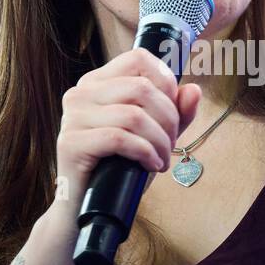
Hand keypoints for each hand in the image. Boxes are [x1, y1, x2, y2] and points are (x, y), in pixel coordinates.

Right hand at [52, 47, 202, 219]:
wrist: (84, 206)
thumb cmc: (118, 167)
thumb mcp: (153, 135)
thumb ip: (176, 113)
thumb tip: (194, 90)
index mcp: (98, 82)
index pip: (139, 58)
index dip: (166, 82)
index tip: (174, 113)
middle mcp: (81, 93)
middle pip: (141, 88)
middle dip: (168, 119)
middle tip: (171, 146)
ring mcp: (72, 117)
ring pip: (133, 115)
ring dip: (159, 141)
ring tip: (163, 160)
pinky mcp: (70, 143)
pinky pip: (118, 138)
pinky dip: (143, 152)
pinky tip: (149, 165)